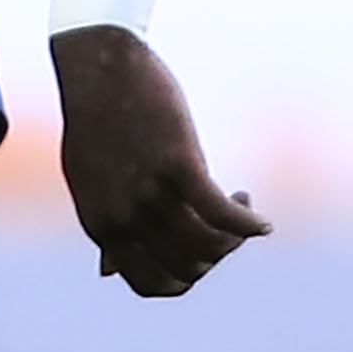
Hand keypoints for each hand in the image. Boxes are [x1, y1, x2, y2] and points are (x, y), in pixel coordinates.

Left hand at [51, 24, 269, 297]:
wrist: (98, 67)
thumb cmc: (98, 122)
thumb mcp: (90, 184)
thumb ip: (105, 228)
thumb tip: (107, 273)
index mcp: (100, 226)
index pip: (151, 283)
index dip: (185, 280)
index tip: (201, 254)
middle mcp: (123, 217)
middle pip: (187, 268)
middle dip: (216, 255)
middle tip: (226, 224)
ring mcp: (149, 192)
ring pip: (209, 246)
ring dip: (235, 236)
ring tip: (243, 201)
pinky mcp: (178, 163)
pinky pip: (222, 213)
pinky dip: (249, 222)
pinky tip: (262, 221)